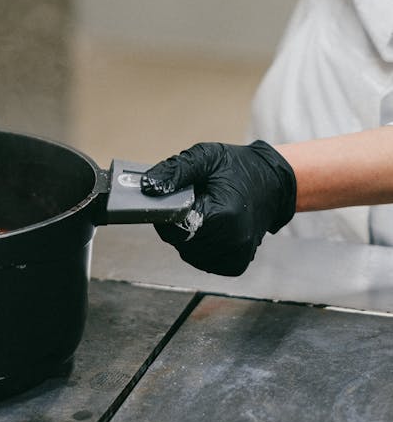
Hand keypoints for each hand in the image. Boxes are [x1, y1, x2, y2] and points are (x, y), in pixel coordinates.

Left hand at [139, 140, 295, 275]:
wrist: (273, 183)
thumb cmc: (239, 168)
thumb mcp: (205, 158)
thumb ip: (175, 171)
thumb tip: (148, 187)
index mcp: (223, 216)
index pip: (174, 226)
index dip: (169, 213)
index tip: (178, 199)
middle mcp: (233, 241)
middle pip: (180, 242)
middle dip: (178, 223)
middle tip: (194, 202)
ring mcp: (236, 256)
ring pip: (190, 253)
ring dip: (188, 236)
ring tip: (205, 213)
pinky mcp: (236, 264)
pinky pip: (204, 260)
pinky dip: (200, 246)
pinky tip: (211, 228)